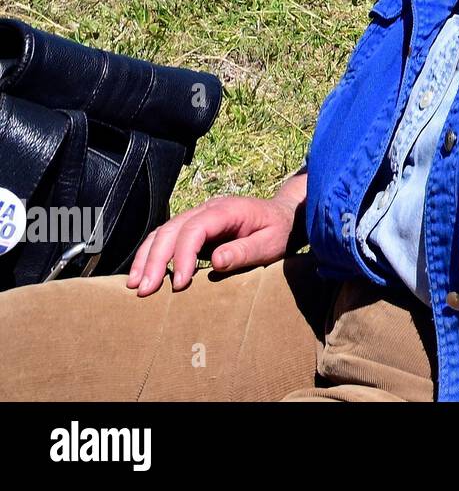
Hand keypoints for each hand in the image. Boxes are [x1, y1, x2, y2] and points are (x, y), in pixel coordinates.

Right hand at [126, 182, 303, 295]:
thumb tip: (216, 261)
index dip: (183, 255)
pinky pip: (166, 238)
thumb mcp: (271, 243)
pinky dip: (152, 255)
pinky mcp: (194, 228)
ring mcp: (199, 217)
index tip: (180, 284)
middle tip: (145, 290)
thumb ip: (245, 251)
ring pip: (162, 232)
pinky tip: (143, 275)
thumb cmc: (279, 231)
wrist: (284, 216)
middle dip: (155, 260)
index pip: (194, 228)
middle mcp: (208, 209)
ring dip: (146, 258)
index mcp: (227, 210)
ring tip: (135, 285)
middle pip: (171, 229)